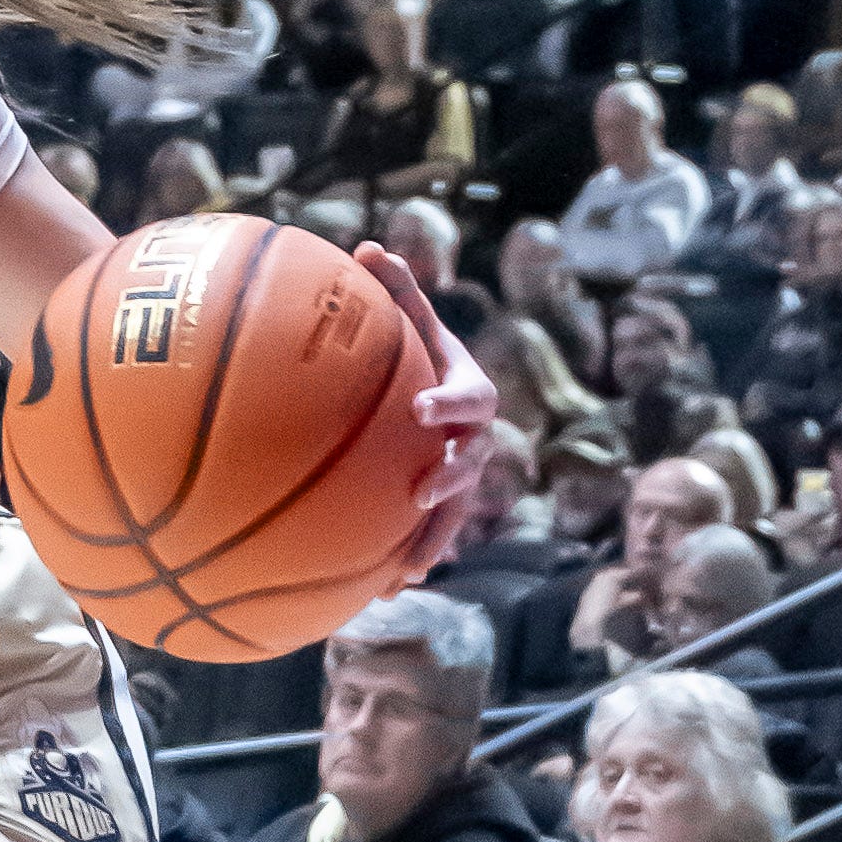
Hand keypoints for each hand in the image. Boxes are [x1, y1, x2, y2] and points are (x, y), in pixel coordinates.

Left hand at [358, 242, 493, 584]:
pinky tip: (381, 592)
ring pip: (456, 512)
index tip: (422, 410)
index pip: (471, 397)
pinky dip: (411, 560)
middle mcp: (474, 438)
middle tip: (421, 491)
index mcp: (469, 391)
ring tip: (407, 567)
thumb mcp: (411, 322)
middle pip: (473, 462)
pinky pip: (431, 537)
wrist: (438, 397)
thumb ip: (396, 292)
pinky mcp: (441, 505)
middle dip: (451, 478)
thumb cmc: (419, 352)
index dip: (451, 402)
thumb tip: (367, 248)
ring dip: (434, 539)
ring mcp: (461, 475)